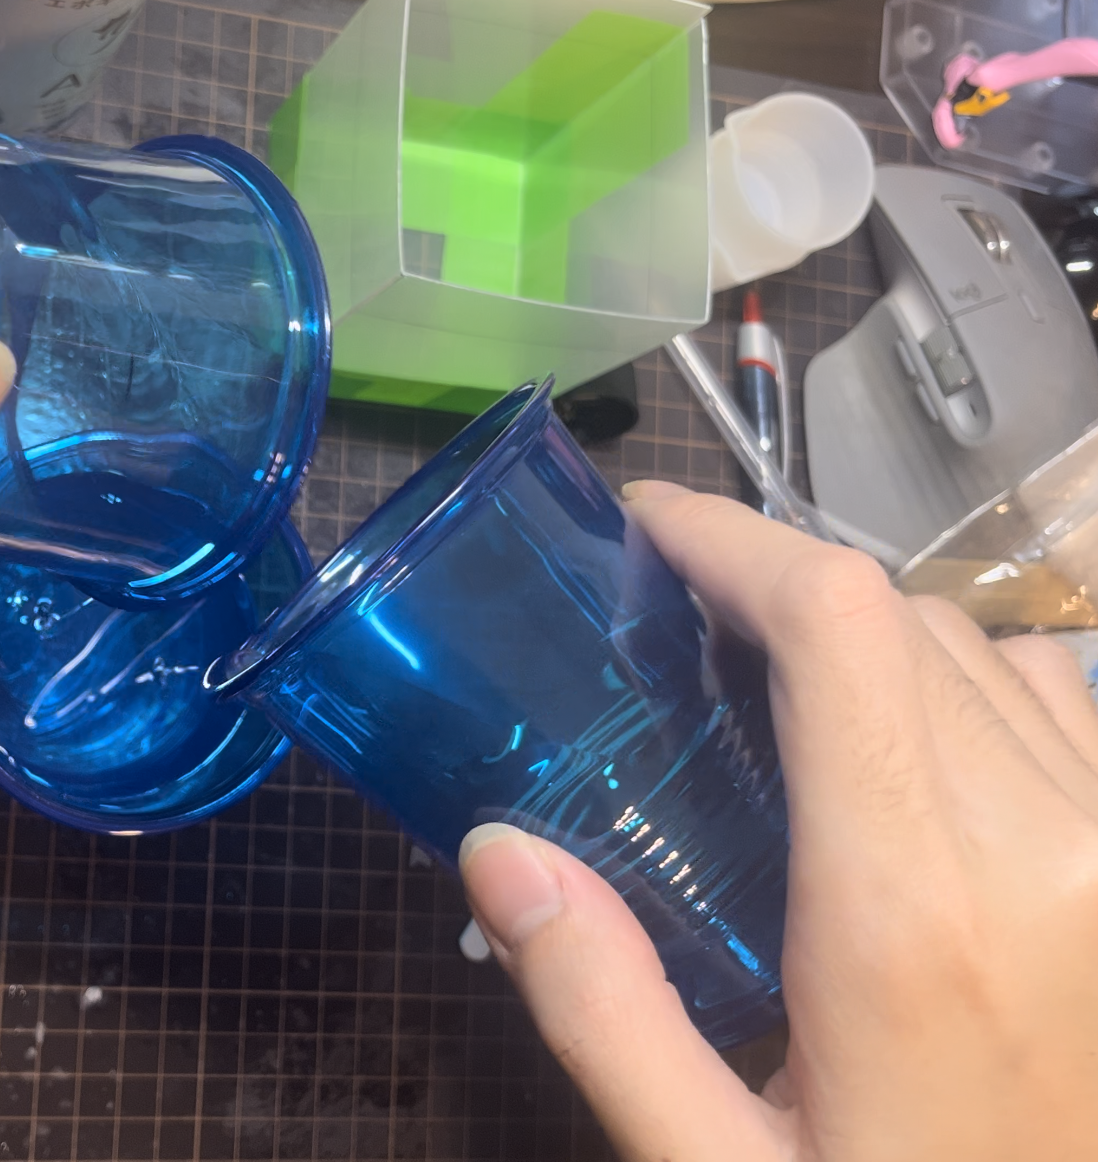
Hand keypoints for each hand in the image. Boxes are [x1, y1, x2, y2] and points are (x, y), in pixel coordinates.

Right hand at [460, 481, 1097, 1159]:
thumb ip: (601, 1009)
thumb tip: (499, 850)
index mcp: (912, 909)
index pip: (837, 624)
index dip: (734, 540)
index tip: (646, 531)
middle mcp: (1046, 845)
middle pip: (899, 618)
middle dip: (775, 593)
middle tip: (674, 638)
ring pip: (984, 647)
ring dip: (869, 641)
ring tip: (773, 697)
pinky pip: (1055, 701)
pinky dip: (961, 686)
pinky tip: (898, 758)